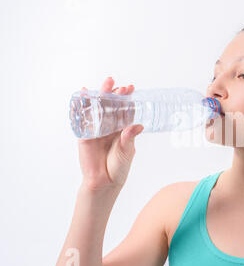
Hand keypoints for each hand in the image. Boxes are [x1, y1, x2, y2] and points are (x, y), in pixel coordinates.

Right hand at [78, 77, 143, 192]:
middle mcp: (109, 126)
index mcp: (122, 128)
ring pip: (98, 109)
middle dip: (113, 94)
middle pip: (110, 106)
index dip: (126, 99)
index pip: (124, 110)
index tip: (130, 88)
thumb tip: (138, 126)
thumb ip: (129, 138)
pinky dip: (82, 106)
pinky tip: (84, 94)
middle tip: (117, 84)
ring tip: (105, 84)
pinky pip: (83, 118)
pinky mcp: (85, 134)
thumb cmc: (119, 167)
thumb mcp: (127, 151)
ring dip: (100, 96)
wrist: (104, 182)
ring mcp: (97, 129)